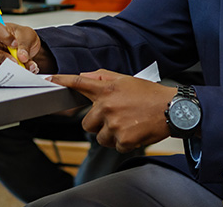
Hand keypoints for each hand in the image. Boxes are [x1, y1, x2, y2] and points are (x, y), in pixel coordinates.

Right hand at [0, 20, 55, 74]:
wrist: (24, 48)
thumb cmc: (20, 37)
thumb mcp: (26, 35)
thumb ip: (24, 44)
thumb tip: (22, 56)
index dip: (4, 37)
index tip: (15, 44)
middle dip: (1, 59)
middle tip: (15, 61)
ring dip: (9, 69)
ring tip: (23, 67)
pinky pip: (0, 76)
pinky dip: (12, 75)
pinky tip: (22, 70)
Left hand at [50, 70, 174, 152]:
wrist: (173, 109)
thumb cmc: (150, 94)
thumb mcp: (126, 80)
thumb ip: (103, 78)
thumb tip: (84, 76)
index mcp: (107, 89)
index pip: (79, 83)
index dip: (62, 81)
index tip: (49, 80)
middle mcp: (107, 106)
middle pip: (86, 123)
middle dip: (98, 124)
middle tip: (117, 118)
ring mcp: (114, 124)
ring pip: (100, 137)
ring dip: (111, 135)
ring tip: (128, 124)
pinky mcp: (123, 139)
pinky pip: (115, 146)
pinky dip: (124, 143)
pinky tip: (135, 131)